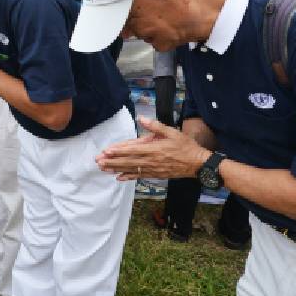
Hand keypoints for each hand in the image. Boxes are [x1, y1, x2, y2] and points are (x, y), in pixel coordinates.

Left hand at [95, 117, 210, 180]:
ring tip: (103, 168)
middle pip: (128, 161)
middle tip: (98, 161)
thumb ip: (155, 126)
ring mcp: (153, 169)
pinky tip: (118, 177)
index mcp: (154, 149)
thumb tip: (141, 118)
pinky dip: (128, 177)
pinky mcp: (155, 174)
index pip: (132, 150)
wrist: (198, 164)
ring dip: (116, 169)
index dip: (119, 151)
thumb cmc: (186, 146)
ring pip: (131, 169)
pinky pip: (139, 176)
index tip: (107, 151)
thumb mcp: (172, 132)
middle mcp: (151, 160)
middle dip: (112, 161)